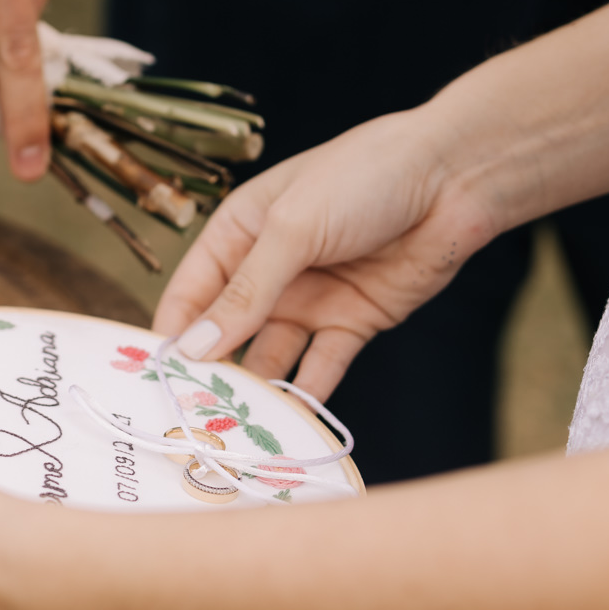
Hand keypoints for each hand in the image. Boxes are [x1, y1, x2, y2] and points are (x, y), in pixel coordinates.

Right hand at [153, 108, 496, 397]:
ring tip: (239, 432)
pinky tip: (291, 426)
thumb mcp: (291, 229)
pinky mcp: (353, 322)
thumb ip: (245, 292)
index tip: (154, 381)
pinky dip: (307, 395)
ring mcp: (310, 299)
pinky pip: (322, 366)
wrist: (453, 178)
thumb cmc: (363, 177)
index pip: (191, 293)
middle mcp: (269, 271)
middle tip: (193, 419)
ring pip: (271, 356)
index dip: (172, 335)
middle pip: (228, 334)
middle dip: (212, 373)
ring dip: (257, 391)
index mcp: (239, 232)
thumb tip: (195, 347)